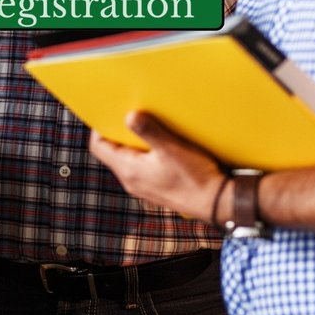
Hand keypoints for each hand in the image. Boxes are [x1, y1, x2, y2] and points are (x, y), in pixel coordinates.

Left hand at [89, 111, 226, 222]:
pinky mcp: (156, 187)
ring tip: (148, 125)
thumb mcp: (171, 149)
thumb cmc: (194, 178)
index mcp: (129, 170)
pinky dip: (146, 153)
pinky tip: (162, 144)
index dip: (100, 127)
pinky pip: (141, 166)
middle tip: (131, 113)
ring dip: (134, 142)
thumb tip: (129, 116)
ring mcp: (143, 186)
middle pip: (112, 152)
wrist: (216, 204)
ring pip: (128, 159)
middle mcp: (131, 180)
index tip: (110, 110)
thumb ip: (149, 131)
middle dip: (119, 131)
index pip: (99, 147)